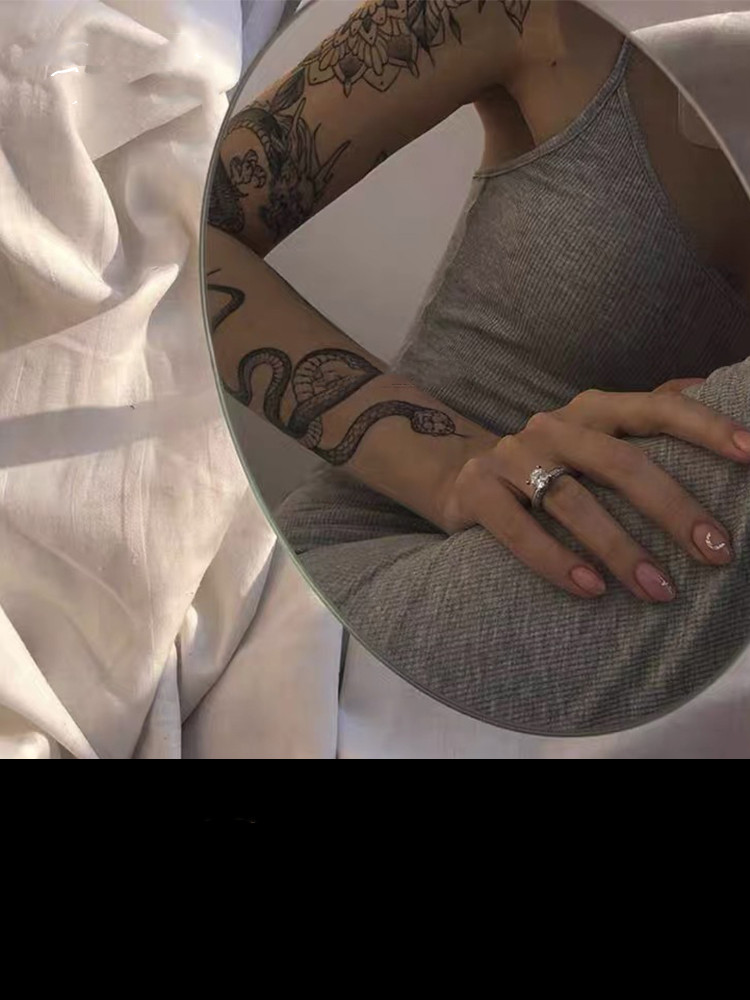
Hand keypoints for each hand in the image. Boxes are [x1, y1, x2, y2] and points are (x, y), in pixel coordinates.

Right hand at [438, 381, 749, 601]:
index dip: (705, 426)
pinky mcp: (477, 492)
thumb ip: (647, 415)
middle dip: (674, 509)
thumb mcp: (594, 434)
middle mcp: (553, 427)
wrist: (458, 475)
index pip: (655, 407)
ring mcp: (511, 457)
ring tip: (660, 591)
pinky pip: (520, 530)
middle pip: (620, 462)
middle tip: (718, 553)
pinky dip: (557, 561)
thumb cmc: (549, 464)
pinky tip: (592, 589)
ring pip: (573, 502)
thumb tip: (711, 388)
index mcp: (592, 409)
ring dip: (622, 549)